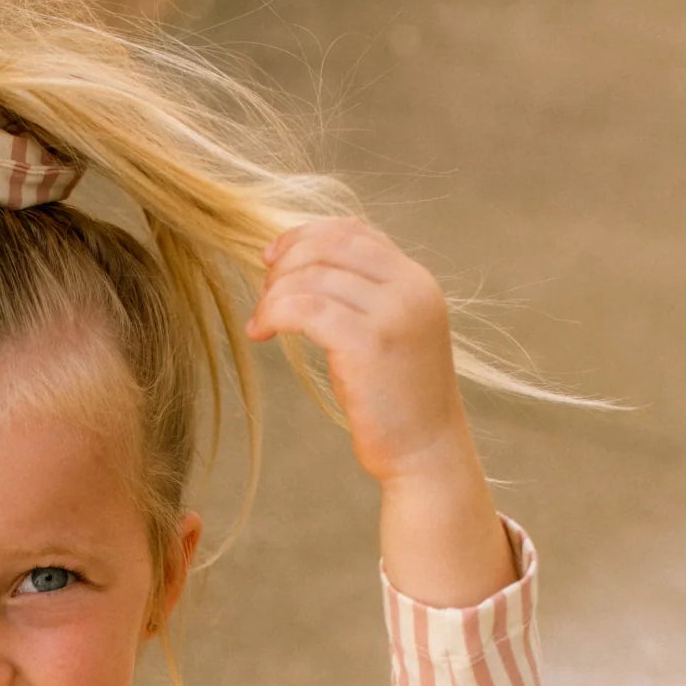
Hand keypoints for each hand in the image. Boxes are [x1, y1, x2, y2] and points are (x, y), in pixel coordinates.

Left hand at [245, 216, 473, 485]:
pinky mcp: (369, 344)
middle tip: (263, 295)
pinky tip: (260, 333)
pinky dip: (274, 313)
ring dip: (274, 293)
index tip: (273, 259)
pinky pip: (306, 308)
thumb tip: (304, 268)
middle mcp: (410, 288)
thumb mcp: (382, 336)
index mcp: (416, 281)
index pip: (355, 232)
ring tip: (261, 322)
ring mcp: (393, 314)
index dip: (306, 235)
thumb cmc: (393, 402)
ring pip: (314, 275)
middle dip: (287, 262)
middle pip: (332, 245)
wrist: (425, 453)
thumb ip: (359, 299)